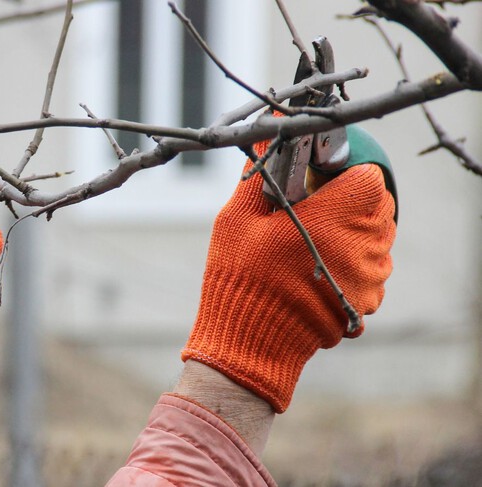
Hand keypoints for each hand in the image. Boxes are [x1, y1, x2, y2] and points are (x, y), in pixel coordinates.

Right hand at [182, 139, 395, 412]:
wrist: (250, 342)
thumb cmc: (239, 278)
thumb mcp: (237, 219)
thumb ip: (259, 175)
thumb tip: (265, 138)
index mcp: (333, 219)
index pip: (370, 178)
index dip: (346, 175)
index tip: (321, 183)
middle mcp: (362, 247)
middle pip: (379, 206)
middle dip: (351, 202)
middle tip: (314, 211)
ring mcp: (369, 278)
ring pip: (378, 237)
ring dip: (354, 232)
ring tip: (313, 242)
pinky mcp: (367, 302)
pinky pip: (372, 267)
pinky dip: (353, 262)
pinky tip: (319, 269)